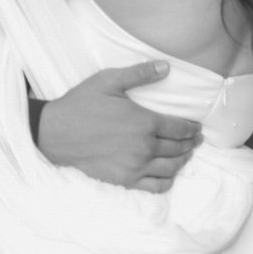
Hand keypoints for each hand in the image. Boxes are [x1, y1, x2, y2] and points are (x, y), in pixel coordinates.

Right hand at [36, 61, 202, 192]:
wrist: (55, 133)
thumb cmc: (80, 104)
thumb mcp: (108, 80)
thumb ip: (139, 73)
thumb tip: (166, 67)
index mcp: (143, 121)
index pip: (179, 127)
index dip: (192, 128)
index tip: (197, 127)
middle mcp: (144, 147)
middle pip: (178, 148)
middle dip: (191, 143)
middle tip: (196, 140)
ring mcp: (135, 166)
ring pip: (171, 168)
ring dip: (183, 161)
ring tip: (185, 155)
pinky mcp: (125, 180)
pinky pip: (156, 186)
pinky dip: (167, 180)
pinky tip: (168, 174)